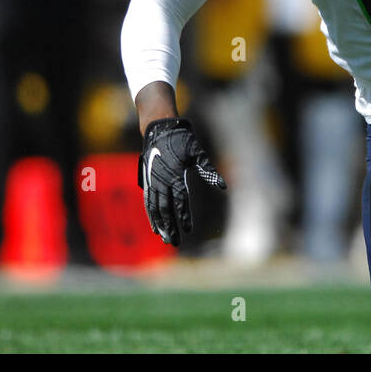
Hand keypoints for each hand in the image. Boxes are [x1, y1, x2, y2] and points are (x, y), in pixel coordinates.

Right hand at [138, 117, 224, 245]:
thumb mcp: (197, 153)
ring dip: (160, 225)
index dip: (184, 216)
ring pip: (155, 208)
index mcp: (176, 175)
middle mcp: (162, 181)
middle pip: (165, 209)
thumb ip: (209, 171)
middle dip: (171, 226)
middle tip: (176, 242)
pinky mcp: (148, 181)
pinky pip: (148, 202)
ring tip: (165, 239)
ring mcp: (153, 181)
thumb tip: (223, 186)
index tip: (189, 230)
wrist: (160, 129)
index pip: (180, 201)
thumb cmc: (182, 140)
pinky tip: (155, 227)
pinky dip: (151, 216)